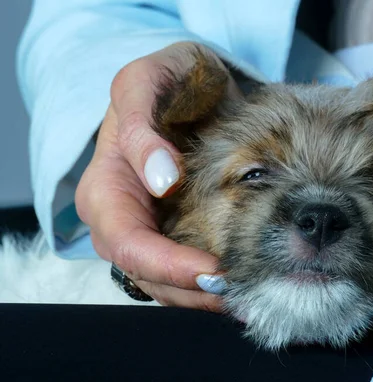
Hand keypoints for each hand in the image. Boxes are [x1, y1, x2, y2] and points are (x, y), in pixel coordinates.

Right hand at [75, 42, 227, 309]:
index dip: (169, 266)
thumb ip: (140, 123)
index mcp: (105, 188)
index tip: (215, 272)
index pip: (128, 244)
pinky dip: (213, 285)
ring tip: (253, 297)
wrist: (194, 86)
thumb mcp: (148, 80)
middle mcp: (121, 219)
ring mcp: (148, 231)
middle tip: (244, 296)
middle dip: (194, 293)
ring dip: (206, 298)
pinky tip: (247, 283)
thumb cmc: (168, 81)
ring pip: (168, 284)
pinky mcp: (174, 235)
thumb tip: (160, 180)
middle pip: (149, 275)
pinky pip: (187, 273)